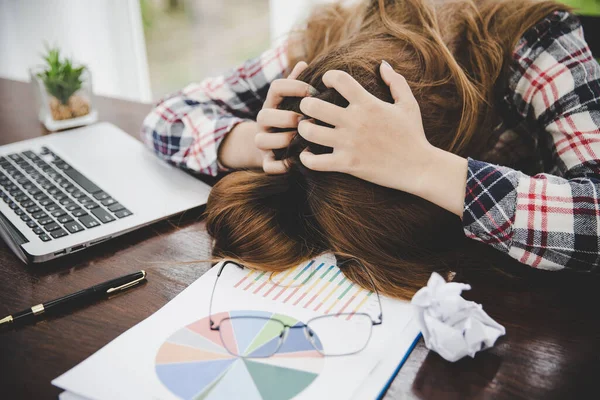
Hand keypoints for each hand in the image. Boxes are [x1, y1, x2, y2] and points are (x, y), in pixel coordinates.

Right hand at [255, 61, 316, 173]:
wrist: (275, 148)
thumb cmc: (293, 119)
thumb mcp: (294, 101)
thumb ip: (298, 84)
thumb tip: (303, 62)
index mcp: (272, 104)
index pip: (276, 87)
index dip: (294, 87)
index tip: (313, 92)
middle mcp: (263, 122)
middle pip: (263, 115)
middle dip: (286, 117)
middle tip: (306, 121)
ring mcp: (262, 142)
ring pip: (261, 141)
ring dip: (282, 140)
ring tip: (301, 141)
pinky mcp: (266, 162)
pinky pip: (268, 166)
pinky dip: (281, 166)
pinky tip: (298, 161)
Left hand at [297, 61, 466, 215]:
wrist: (419, 168)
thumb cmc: (413, 135)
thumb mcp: (408, 104)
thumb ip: (396, 82)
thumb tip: (382, 65)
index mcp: (368, 103)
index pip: (339, 79)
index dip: (328, 77)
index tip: (327, 83)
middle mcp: (355, 121)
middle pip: (313, 106)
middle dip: (305, 105)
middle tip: (308, 109)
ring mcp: (349, 143)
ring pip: (309, 132)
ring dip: (303, 130)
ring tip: (307, 130)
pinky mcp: (347, 164)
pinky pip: (315, 162)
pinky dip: (306, 158)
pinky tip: (308, 155)